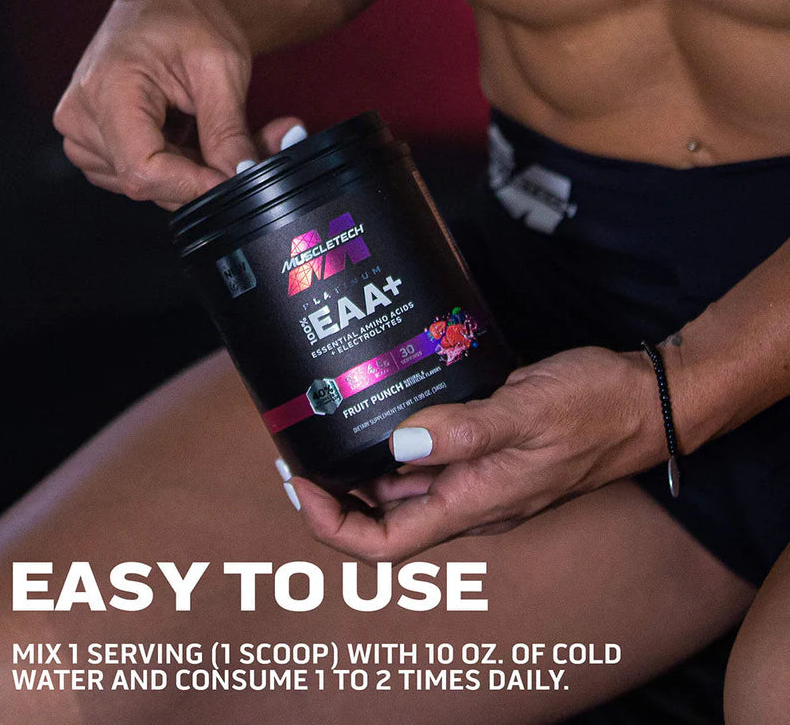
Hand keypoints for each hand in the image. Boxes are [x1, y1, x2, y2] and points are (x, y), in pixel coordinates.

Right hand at [53, 0, 300, 208]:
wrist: (169, 2)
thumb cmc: (189, 18)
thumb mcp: (221, 68)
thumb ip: (228, 131)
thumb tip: (242, 177)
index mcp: (106, 91)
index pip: (144, 171)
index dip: (195, 185)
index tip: (236, 177)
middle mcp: (82, 120)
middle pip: (153, 184)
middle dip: (209, 175)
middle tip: (254, 147)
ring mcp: (85, 139)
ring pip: (157, 188)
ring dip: (202, 172)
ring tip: (226, 134)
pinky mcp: (101, 151)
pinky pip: (151, 180)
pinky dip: (187, 169)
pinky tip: (202, 139)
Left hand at [289, 346, 665, 562]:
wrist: (645, 401)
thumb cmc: (595, 411)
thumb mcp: (527, 414)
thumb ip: (464, 430)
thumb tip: (398, 440)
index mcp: (474, 504)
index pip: (383, 544)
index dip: (332, 525)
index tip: (299, 485)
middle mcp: (470, 500)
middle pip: (384, 518)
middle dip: (334, 493)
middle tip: (299, 450)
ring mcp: (480, 477)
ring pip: (404, 487)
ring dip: (362, 467)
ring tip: (329, 427)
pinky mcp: (487, 451)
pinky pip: (430, 456)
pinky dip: (398, 441)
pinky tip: (385, 411)